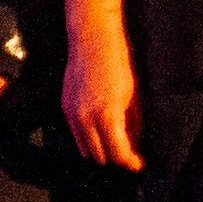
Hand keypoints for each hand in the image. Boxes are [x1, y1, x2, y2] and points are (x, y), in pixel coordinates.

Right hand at [62, 22, 142, 173]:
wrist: (92, 38)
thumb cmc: (117, 62)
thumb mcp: (133, 97)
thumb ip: (132, 126)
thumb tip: (134, 145)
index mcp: (107, 115)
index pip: (118, 154)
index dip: (130, 163)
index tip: (138, 163)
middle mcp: (86, 118)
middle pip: (100, 157)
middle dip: (116, 159)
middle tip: (129, 156)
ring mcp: (72, 114)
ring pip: (85, 150)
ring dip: (101, 151)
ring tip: (114, 145)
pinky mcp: (65, 108)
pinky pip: (76, 135)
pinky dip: (88, 139)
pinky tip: (100, 131)